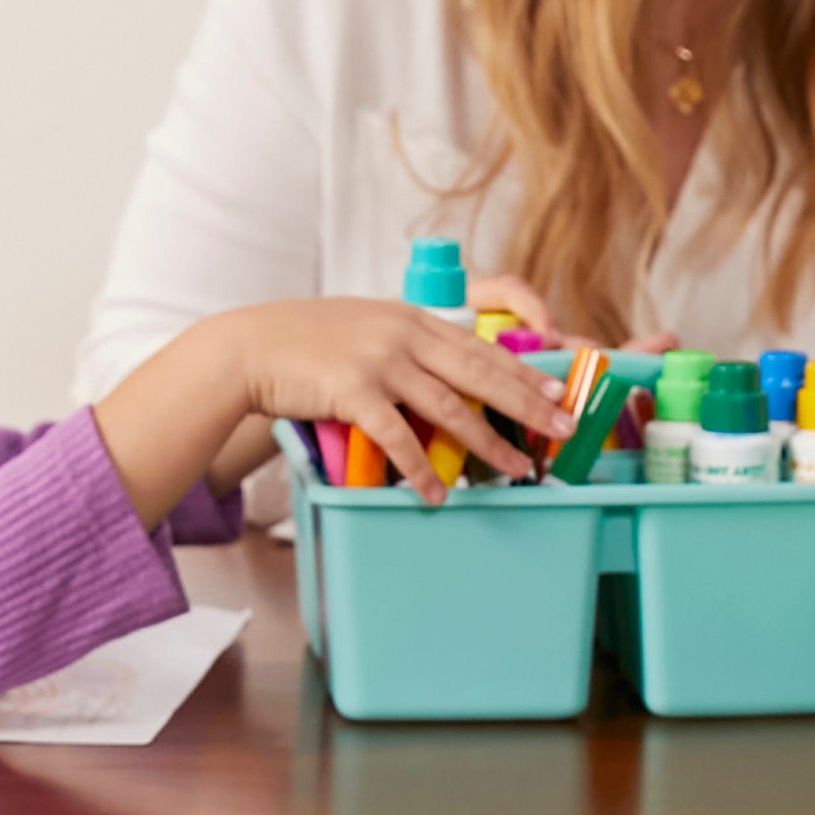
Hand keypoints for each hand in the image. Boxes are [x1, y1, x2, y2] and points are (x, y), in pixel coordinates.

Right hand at [240, 297, 565, 500]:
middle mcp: (404, 336)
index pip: (481, 347)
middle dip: (527, 404)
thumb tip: (444, 377)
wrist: (252, 346)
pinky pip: (398, 438)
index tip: (557, 390)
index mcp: (412, 319)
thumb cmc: (307, 342)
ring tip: (517, 470)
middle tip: (563, 427)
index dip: (523, 371)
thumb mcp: (366, 328)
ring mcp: (380, 362)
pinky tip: (438, 494)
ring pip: (450, 407)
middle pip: (481, 374)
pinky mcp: (353, 391)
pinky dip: (421, 469)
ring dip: (487, 443)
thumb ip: (406, 346)